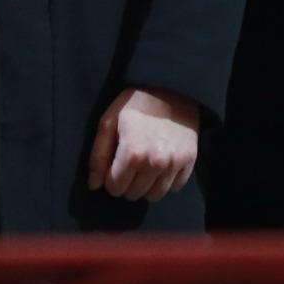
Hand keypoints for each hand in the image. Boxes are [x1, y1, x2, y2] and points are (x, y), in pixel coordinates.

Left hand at [87, 86, 199, 201]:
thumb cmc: (135, 104)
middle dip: (126, 183)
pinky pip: (174, 187)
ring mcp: (174, 164)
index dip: (110, 179)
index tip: (114, 167)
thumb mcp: (109, 122)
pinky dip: (165, 182)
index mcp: (132, 154)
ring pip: (154, 196)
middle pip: (133, 194)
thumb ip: (98, 155)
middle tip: (128, 166)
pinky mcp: (189, 161)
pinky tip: (161, 167)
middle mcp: (155, 164)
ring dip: (145, 186)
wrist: (171, 88)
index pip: (115, 188)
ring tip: (143, 169)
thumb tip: (94, 185)